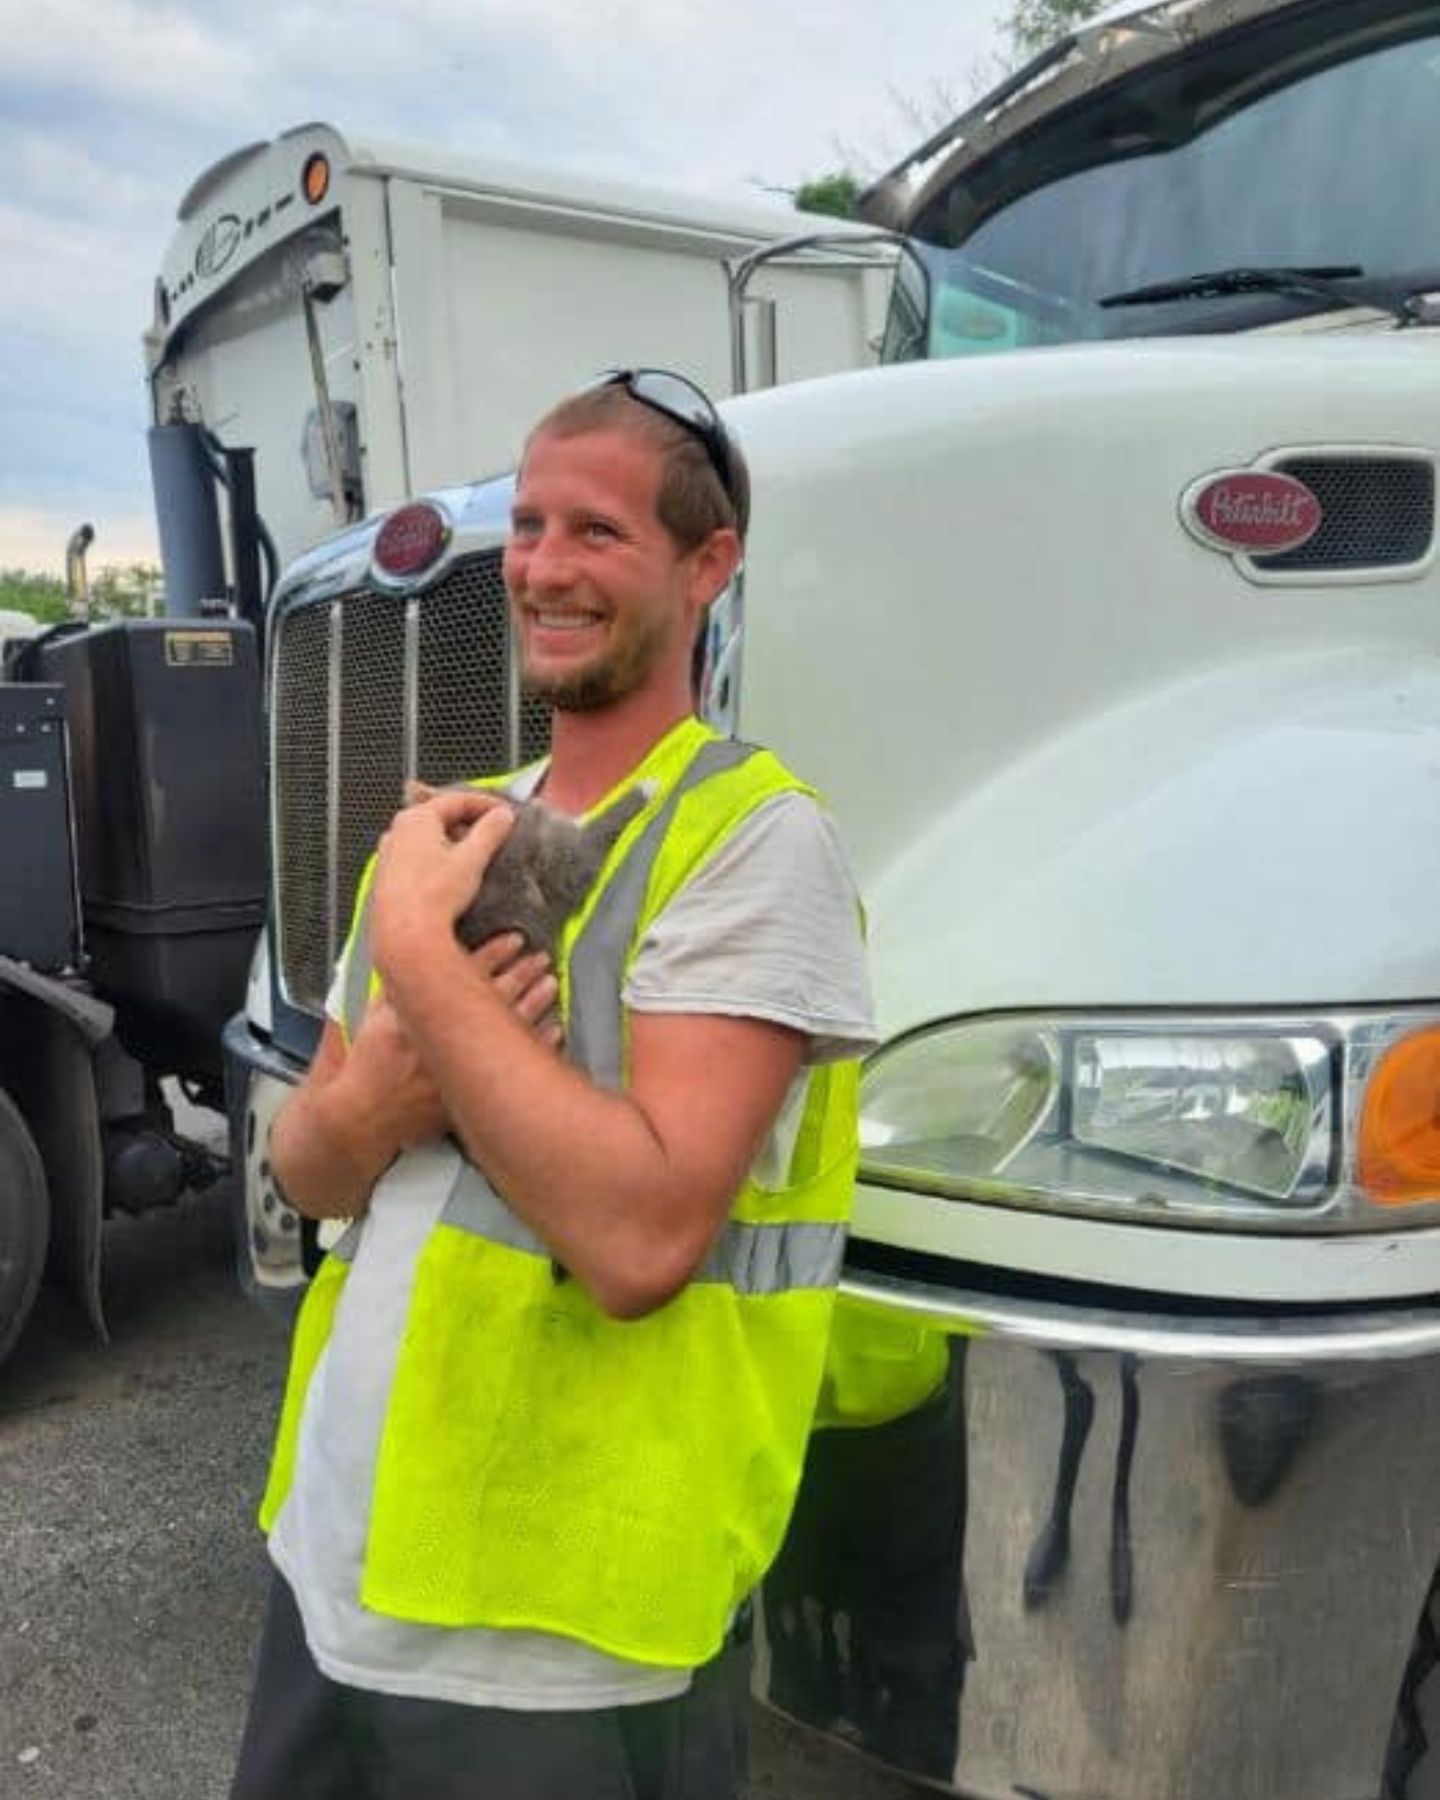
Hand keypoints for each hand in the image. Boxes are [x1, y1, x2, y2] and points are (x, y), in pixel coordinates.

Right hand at [342, 932, 561, 1150]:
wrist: (364, 1114)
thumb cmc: (368, 1065)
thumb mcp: (373, 1015)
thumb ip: (397, 986)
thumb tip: (418, 957)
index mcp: (418, 1011)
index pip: (463, 971)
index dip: (494, 952)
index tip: (515, 939)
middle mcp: (443, 1035)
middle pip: (494, 995)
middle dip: (522, 972)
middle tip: (541, 957)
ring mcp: (461, 1063)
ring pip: (509, 1024)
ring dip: (534, 1001)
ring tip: (551, 982)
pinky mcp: (473, 1085)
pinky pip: (515, 1063)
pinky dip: (537, 1043)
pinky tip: (554, 1028)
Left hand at [371, 788, 514, 972]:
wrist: (404, 935)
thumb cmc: (433, 895)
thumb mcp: (472, 859)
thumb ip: (490, 832)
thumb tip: (502, 816)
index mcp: (416, 819)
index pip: (456, 799)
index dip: (485, 804)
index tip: (504, 812)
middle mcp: (397, 832)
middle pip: (439, 817)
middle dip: (468, 823)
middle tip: (492, 833)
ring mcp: (389, 856)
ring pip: (427, 839)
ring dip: (452, 843)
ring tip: (474, 858)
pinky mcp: (387, 879)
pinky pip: (416, 859)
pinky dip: (437, 861)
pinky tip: (451, 878)